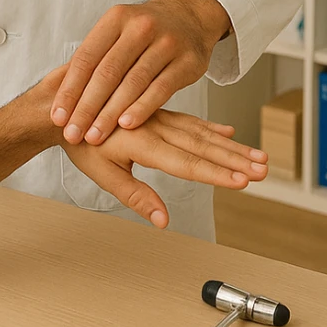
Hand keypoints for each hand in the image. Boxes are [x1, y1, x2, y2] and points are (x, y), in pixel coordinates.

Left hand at [51, 0, 230, 144]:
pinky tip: (127, 125)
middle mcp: (140, 27)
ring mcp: (166, 43)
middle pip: (107, 72)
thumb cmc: (144, 32)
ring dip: (110, 113)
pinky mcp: (188, 61)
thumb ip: (96, 58)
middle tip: (73, 133)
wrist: (190, 15)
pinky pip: (161, 89)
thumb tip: (64, 96)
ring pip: (132, 83)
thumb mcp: (118, 30)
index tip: (58, 117)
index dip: (70, 89)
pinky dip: (142, 108)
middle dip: (86, 107)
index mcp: (116, 18)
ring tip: (95, 136)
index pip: (86, 58)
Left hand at [63, 110, 267, 227]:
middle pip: (203, 147)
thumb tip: (163, 221)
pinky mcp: (157, 113)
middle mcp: (156, 126)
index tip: (242, 182)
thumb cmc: (79, 142)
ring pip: (201, 133)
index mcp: (143, 142)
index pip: (187, 162)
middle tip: (263, 170)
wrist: (63, 105)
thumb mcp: (102, 174)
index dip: (216, 174)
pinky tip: (228, 132)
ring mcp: (158, 118)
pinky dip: (211, 128)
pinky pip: (190, 121)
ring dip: (231, 146)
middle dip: (235, 160)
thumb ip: (136, 196)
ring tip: (256, 156)